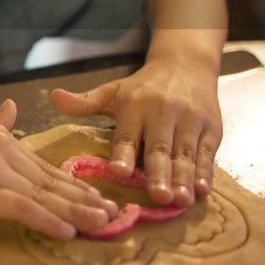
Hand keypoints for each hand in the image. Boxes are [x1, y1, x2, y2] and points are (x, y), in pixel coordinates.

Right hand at [0, 99, 118, 238]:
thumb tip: (11, 107)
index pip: (41, 163)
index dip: (71, 181)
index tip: (94, 193)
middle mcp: (0, 149)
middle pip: (51, 178)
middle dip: (83, 197)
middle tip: (112, 212)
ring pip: (45, 194)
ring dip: (77, 212)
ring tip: (103, 223)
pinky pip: (24, 209)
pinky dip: (49, 221)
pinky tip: (68, 232)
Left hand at [49, 59, 221, 207]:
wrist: (187, 65)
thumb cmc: (144, 87)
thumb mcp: (113, 90)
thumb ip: (85, 102)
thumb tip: (53, 97)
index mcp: (135, 105)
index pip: (128, 134)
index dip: (124, 153)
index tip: (119, 171)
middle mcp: (163, 112)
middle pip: (160, 147)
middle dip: (159, 173)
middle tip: (157, 196)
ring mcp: (190, 120)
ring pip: (185, 153)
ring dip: (184, 178)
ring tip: (180, 200)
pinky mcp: (211, 128)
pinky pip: (206, 153)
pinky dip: (205, 172)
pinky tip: (202, 190)